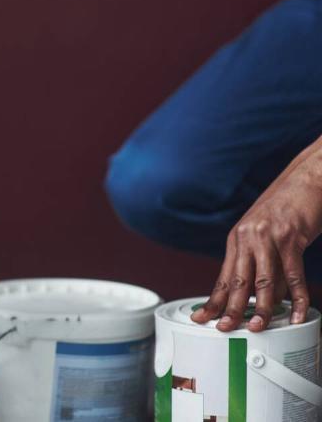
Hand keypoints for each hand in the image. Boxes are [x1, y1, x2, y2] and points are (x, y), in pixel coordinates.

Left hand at [191, 136, 321, 331]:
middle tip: (224, 329)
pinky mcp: (291, 238)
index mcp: (238, 239)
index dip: (213, 299)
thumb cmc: (286, 207)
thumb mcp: (264, 233)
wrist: (306, 179)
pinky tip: (296, 313)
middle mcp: (248, 238)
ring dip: (261, 307)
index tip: (201, 317)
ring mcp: (269, 238)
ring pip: (263, 280)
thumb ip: (260, 261)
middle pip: (237, 281)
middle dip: (230, 308)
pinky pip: (293, 274)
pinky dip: (296, 297)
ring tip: (258, 327)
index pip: (223, 276)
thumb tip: (262, 296)